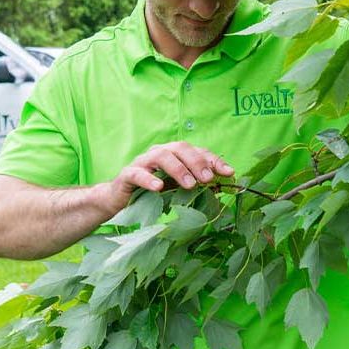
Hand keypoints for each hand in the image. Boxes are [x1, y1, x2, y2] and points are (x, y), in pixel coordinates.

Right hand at [95, 141, 233, 215]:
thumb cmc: (151, 194)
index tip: (228, 172)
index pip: (197, 151)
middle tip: (209, 179)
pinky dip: (149, 179)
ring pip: (161, 156)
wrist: (119, 201)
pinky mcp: (127, 175)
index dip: (213, 160)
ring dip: (178, 169)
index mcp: (174, 155)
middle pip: (180, 148)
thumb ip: (195, 185)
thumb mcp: (176, 190)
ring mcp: (142, 162)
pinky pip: (137, 173)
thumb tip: (221, 187)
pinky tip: (158, 187)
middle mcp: (159, 153)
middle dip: (197, 162)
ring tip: (189, 185)